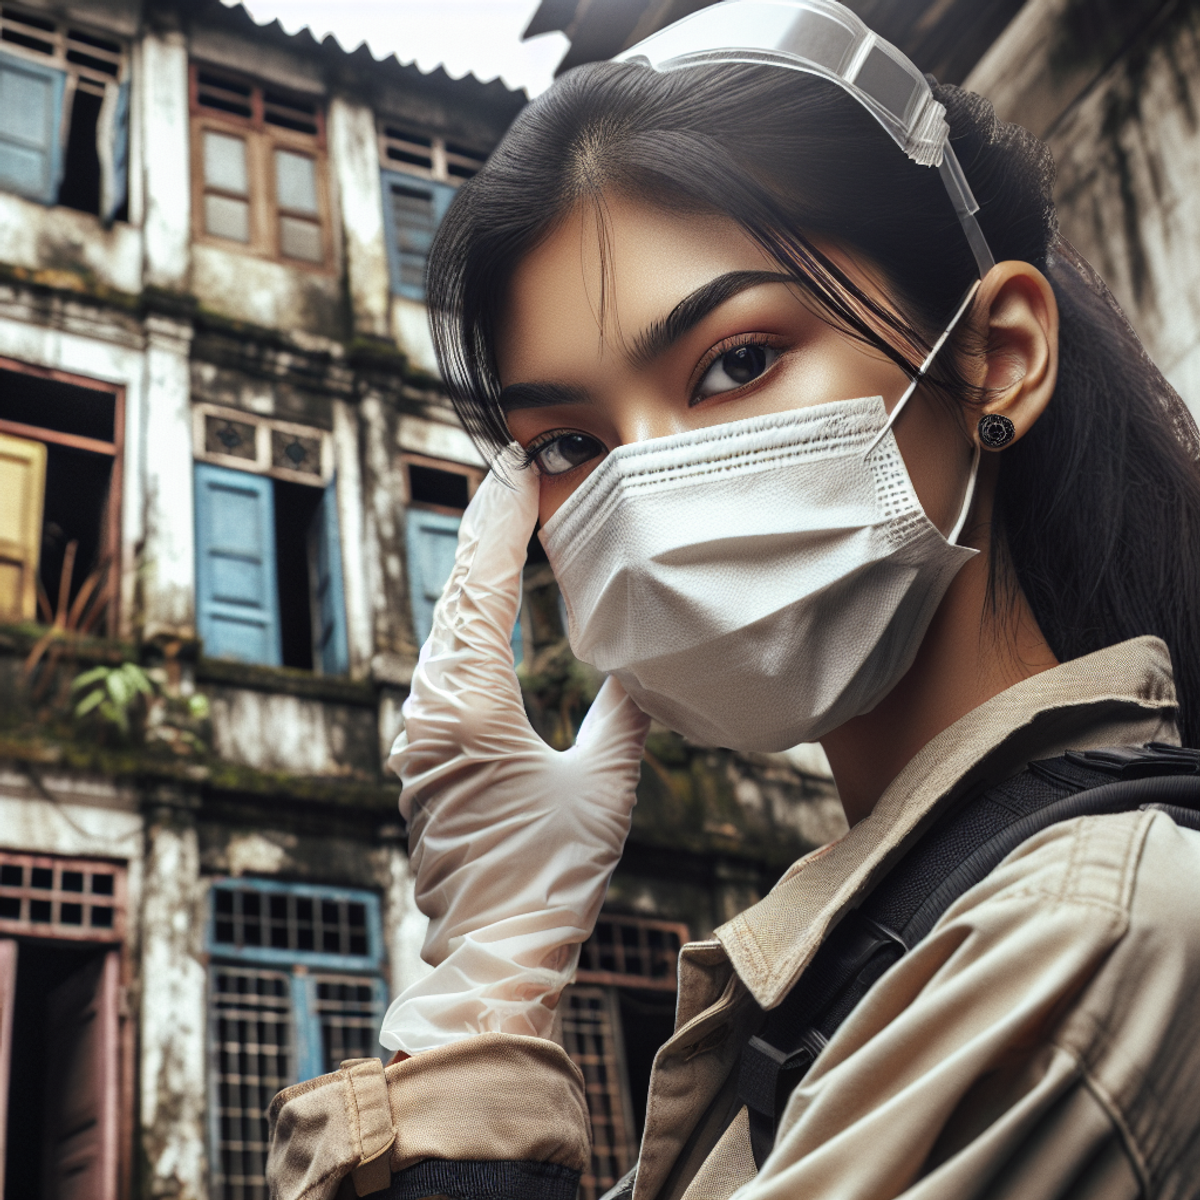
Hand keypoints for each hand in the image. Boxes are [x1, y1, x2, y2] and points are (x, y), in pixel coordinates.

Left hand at [381, 447, 649, 1054]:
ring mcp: (420, 734)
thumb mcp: (605, 785)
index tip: (512, 468)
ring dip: (472, 575)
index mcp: (471, 707)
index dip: (499, 522)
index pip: (485, 589)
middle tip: (507, 474)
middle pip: (455, 598)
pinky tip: (483, 611)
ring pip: (443, 631)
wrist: (490, 954)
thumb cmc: (550, 875)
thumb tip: (640, 663)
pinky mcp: (425, 756)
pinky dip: (466, 622)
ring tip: (498, 524)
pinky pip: (442, 667)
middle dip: (482, 532)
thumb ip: (624, 712)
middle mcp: (431, 710)